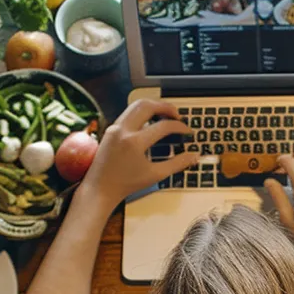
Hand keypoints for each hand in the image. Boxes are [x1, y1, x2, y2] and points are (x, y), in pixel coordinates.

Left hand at [79, 99, 198, 205]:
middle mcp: (123, 130)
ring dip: (153, 106)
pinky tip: (151, 121)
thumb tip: (194, 156)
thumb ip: (177, 164)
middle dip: (166, 107)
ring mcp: (115, 127)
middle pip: (148, 106)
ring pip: (136, 105)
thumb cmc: (125, 184)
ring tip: (165, 114)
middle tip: (177, 116)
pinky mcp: (111, 129)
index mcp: (134, 142)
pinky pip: (129, 113)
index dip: (179, 127)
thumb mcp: (155, 174)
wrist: (100, 188)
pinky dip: (142, 112)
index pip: (163, 126)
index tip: (187, 131)